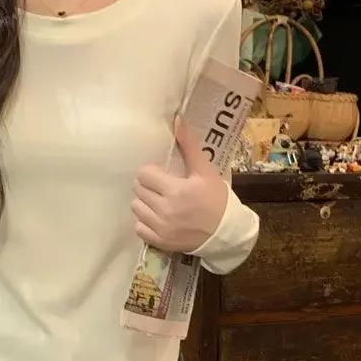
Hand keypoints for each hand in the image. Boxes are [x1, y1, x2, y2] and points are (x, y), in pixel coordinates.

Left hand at [131, 116, 228, 252]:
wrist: (225, 232)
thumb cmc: (216, 199)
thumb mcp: (205, 171)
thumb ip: (189, 146)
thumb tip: (177, 119)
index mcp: (176, 190)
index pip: (144, 174)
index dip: (150, 172)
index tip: (161, 175)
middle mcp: (166, 210)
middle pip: (138, 190)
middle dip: (147, 186)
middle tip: (160, 188)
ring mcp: (161, 228)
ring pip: (136, 208)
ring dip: (144, 203)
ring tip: (158, 202)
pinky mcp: (159, 242)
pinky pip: (139, 227)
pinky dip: (145, 222)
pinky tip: (157, 218)